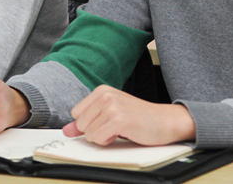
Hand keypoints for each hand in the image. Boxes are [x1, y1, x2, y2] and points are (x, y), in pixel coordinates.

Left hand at [62, 85, 195, 145]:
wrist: (165, 121)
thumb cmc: (139, 119)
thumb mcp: (110, 116)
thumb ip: (87, 122)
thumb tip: (67, 130)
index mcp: (102, 90)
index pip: (76, 114)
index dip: (90, 124)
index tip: (107, 121)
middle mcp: (105, 95)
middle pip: (81, 125)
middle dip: (96, 132)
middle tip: (116, 126)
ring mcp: (112, 106)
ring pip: (89, 134)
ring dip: (103, 138)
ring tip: (121, 129)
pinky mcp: (119, 119)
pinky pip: (98, 138)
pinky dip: (109, 141)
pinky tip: (123, 133)